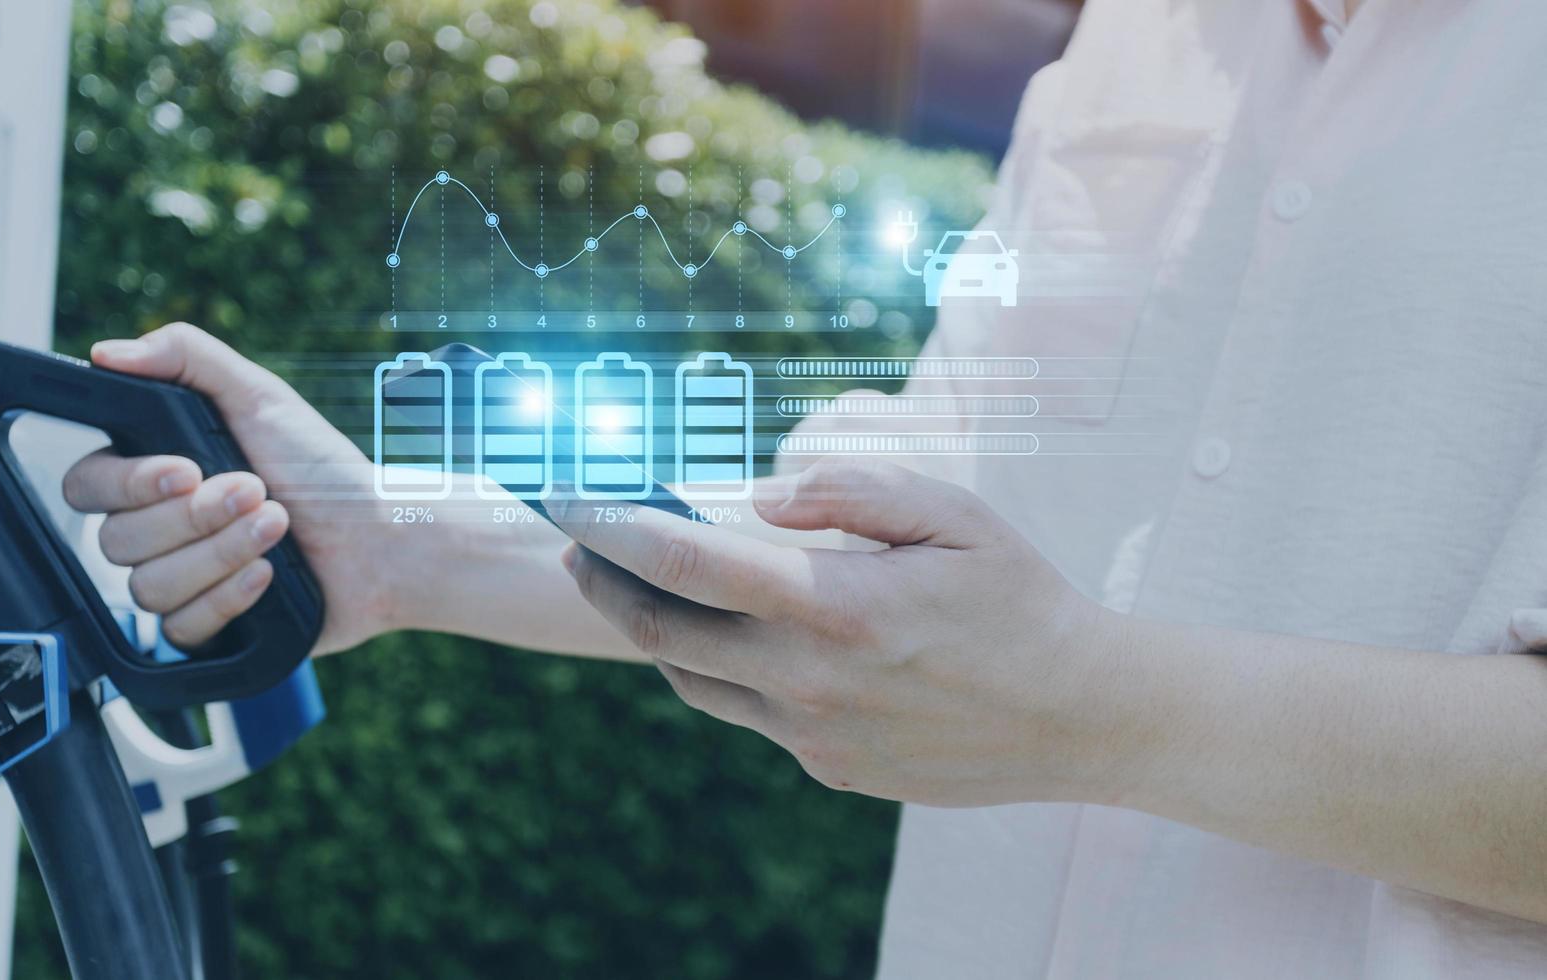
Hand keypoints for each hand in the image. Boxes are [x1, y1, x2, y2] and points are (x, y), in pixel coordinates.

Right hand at [62, 323, 391, 652]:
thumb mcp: (261, 396)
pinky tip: (267, 575)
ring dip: (221, 553)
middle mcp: (158, 528)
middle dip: (196, 516)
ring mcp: (179, 580)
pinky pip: (178, 629)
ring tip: (277, 526)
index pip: (87, 484)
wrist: (379, 539)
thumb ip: (185, 357)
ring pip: (147, 587)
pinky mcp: (205, 627)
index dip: (129, 483)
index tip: (187, 469)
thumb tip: (107, 353)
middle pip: (115, 539)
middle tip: (257, 491)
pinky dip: (227, 599)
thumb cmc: (323, 467)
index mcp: (157, 473)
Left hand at [552, 460, 1121, 806]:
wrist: (1080, 717)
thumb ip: (851, 488)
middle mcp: (806, 680)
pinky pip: (742, 712)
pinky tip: (723, 632)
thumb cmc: (1018, 597)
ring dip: (649, 627)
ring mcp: (811, 734)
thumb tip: (759, 495)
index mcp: (833, 605)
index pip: (684, 559)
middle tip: (573, 536)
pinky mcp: (826, 767)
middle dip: (601, 577)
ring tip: (633, 579)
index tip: (564, 494)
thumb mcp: (953, 513)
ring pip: (689, 678)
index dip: (609, 522)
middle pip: (658, 628)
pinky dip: (713, 667)